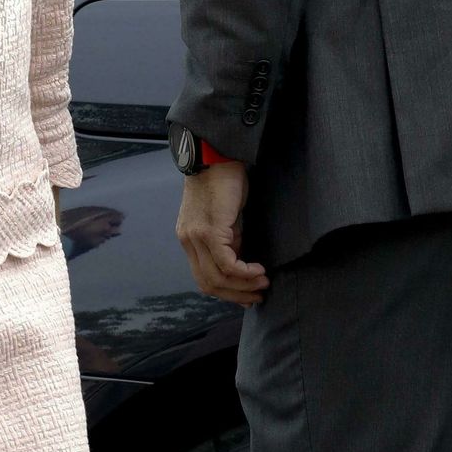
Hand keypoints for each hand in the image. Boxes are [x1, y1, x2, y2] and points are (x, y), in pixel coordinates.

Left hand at [175, 163, 268, 306]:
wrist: (216, 156)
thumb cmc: (224, 181)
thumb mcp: (226, 217)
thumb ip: (230, 239)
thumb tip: (242, 262)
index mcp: (189, 238)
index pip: (203, 277)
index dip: (226, 291)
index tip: (247, 294)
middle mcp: (187, 241)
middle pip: (207, 283)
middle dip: (235, 294)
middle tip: (257, 295)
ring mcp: (196, 237)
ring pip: (216, 277)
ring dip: (243, 285)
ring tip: (263, 283)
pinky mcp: (209, 230)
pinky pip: (226, 263)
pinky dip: (244, 272)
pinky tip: (258, 270)